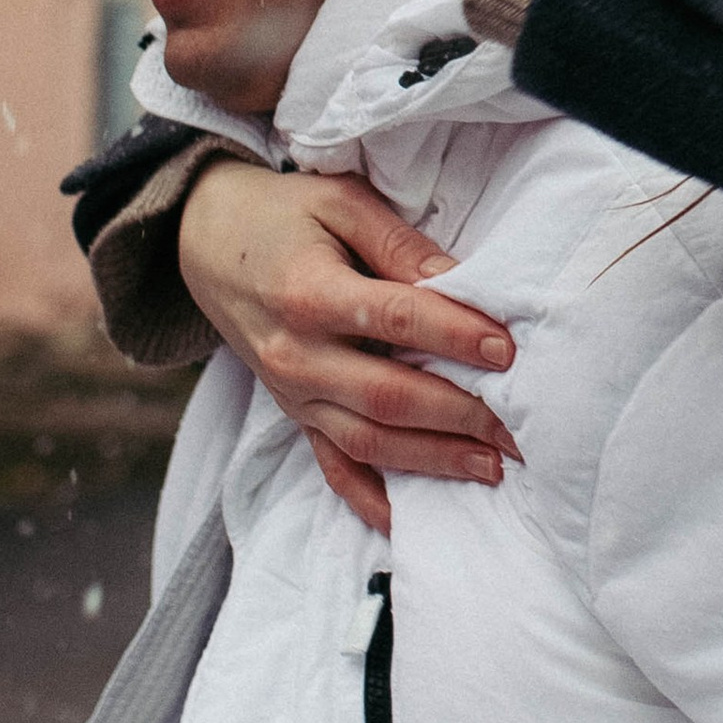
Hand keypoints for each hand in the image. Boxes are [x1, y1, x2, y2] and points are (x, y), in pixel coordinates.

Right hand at [177, 157, 522, 538]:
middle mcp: (295, 355)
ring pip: (368, 441)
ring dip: (432, 459)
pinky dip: (369, 498)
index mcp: (307, 293)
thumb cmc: (282, 215)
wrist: (203, 242)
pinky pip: (330, 467)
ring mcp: (292, 393)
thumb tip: (460, 280)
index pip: (394, 318)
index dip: (454, 334)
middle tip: (518, 425)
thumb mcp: (339, 202)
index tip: (506, 349)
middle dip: (459, 414)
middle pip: (387, 395)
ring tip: (492, 466)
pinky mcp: (292, 414)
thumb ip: (398, 243)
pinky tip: (411, 520)